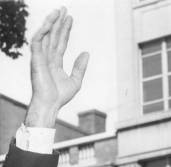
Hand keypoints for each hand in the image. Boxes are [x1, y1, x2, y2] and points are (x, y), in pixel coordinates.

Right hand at [25, 8, 88, 126]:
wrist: (50, 104)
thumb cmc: (60, 96)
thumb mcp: (76, 81)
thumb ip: (80, 67)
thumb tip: (86, 52)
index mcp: (55, 62)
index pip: (61, 41)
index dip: (65, 30)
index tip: (70, 18)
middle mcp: (46, 57)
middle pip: (53, 35)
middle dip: (58, 22)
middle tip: (64, 8)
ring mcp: (40, 57)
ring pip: (45, 35)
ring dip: (50, 22)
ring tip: (58, 11)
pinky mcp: (36, 59)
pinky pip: (38, 41)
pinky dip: (43, 32)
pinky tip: (50, 23)